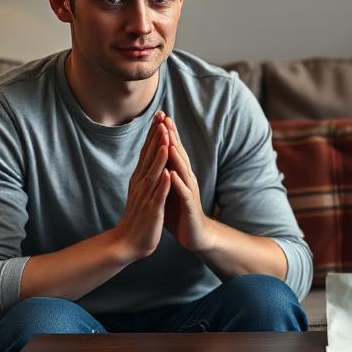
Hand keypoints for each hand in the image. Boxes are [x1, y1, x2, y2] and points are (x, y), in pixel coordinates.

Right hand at [112, 112, 170, 261]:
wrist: (128, 242)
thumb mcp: (141, 190)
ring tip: (165, 138)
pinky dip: (162, 184)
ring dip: (159, 155)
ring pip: (153, 172)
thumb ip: (145, 173)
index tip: (159, 115)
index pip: (147, 152)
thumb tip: (149, 157)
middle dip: (156, 137)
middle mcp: (141, 184)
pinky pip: (158, 196)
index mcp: (140, 179)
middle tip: (161, 117)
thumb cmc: (138, 216)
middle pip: (149, 156)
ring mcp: (146, 196)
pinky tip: (167, 173)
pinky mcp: (151, 210)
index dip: (153, 134)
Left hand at [160, 112, 212, 251]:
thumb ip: (165, 172)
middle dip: (172, 137)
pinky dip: (178, 183)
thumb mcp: (170, 188)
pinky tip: (173, 175)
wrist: (195, 235)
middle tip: (166, 119)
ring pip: (183, 170)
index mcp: (180, 174)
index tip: (160, 116)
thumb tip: (156, 155)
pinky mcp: (189, 206)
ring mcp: (189, 191)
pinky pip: (183, 193)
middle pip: (179, 154)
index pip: (173, 150)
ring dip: (176, 156)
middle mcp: (187, 179)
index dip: (167, 133)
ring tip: (169, 141)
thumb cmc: (180, 212)